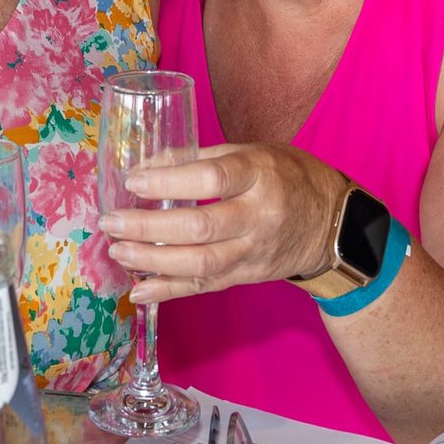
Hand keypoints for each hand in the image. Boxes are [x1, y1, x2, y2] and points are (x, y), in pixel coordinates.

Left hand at [99, 143, 349, 303]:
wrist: (332, 223)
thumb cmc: (286, 176)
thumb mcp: (252, 152)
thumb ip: (199, 157)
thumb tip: (147, 165)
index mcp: (259, 175)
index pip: (211, 179)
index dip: (169, 181)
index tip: (133, 181)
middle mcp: (257, 217)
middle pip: (200, 227)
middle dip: (149, 228)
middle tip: (111, 222)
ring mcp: (252, 252)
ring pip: (200, 264)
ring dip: (152, 261)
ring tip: (118, 251)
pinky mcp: (246, 276)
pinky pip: (204, 287)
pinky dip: (169, 292)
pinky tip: (138, 291)